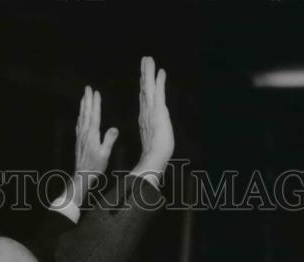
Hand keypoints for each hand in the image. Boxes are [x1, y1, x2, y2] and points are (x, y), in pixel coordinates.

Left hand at [74, 85, 117, 184]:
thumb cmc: (95, 166)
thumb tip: (114, 128)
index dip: (95, 103)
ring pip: (82, 117)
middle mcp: (85, 133)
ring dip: (83, 106)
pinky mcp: (79, 141)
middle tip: (87, 88)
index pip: (94, 115)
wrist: (81, 175)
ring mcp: (81, 136)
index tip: (96, 92)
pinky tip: (81, 115)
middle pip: (86, 112)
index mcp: (92, 134)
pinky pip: (79, 124)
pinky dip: (80, 116)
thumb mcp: (105, 154)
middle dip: (87, 99)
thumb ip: (109, 140)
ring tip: (84, 97)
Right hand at [132, 56, 173, 181]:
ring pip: (149, 88)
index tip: (143, 75)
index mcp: (145, 119)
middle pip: (145, 89)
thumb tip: (148, 135)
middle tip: (145, 60)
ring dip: (148, 73)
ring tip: (148, 59)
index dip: (144, 86)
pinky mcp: (158, 112)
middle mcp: (146, 112)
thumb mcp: (152, 142)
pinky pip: (158, 93)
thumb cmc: (153, 155)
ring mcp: (151, 111)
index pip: (144, 99)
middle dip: (144, 74)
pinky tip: (160, 72)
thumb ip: (149, 136)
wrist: (154, 159)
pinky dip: (159, 82)